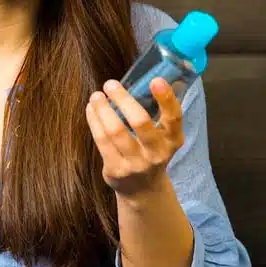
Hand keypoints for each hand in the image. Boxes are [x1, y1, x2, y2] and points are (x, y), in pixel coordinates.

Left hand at [85, 78, 184, 200]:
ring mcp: (136, 164)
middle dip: (123, 99)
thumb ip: (157, 113)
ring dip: (103, 109)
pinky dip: (94, 120)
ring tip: (96, 95)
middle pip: (140, 121)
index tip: (156, 79)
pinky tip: (91, 109)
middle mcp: (157, 153)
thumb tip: (144, 77)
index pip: (174, 118)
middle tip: (110, 84)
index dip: (166, 98)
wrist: (142, 190)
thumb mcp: (163, 136)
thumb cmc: (151, 151)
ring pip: (115, 130)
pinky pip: (101, 140)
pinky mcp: (116, 169)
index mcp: (172, 140)